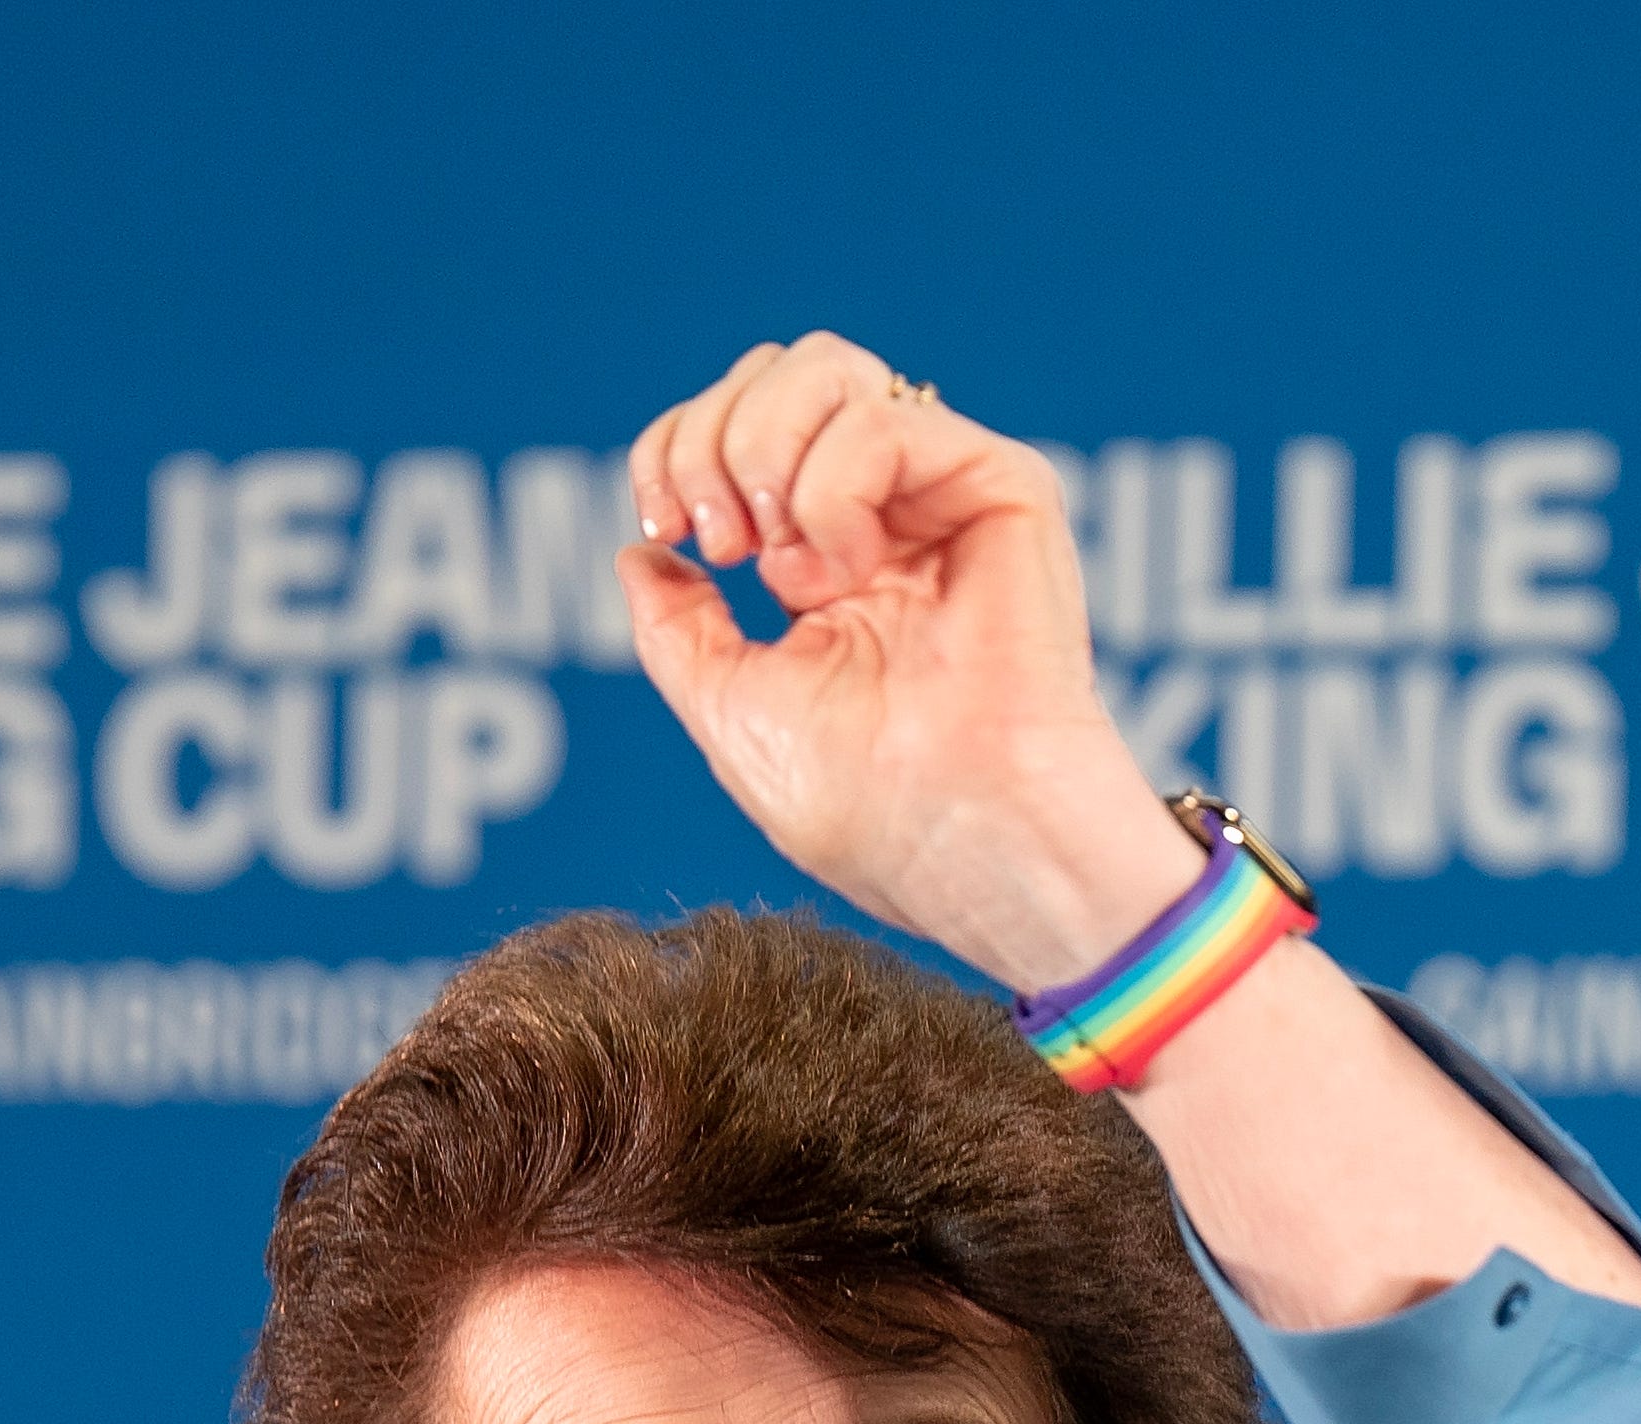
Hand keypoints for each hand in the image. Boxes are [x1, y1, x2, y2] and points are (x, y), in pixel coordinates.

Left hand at [620, 334, 1198, 992]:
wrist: (958, 840)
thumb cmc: (865, 807)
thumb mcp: (730, 709)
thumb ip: (678, 630)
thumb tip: (640, 554)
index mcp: (826, 566)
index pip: (737, 431)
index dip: (675, 445)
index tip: (661, 527)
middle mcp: (887, 519)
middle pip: (775, 374)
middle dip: (709, 438)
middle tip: (719, 543)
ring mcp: (942, 497)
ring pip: (825, 365)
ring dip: (764, 449)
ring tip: (778, 559)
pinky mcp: (1000, 487)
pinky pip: (882, 416)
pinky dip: (832, 486)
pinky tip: (848, 570)